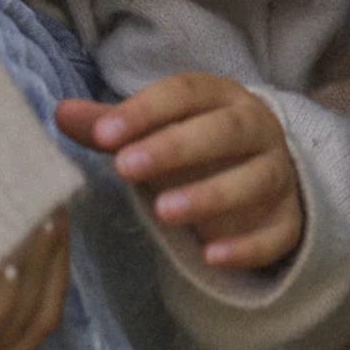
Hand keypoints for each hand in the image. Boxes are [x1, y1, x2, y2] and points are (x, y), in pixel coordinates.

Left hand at [56, 74, 302, 270]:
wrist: (263, 181)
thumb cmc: (198, 149)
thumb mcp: (157, 133)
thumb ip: (112, 126)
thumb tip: (60, 113)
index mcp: (222, 96)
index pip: (186, 92)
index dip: (145, 110)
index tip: (103, 135)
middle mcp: (257, 127)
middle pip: (225, 129)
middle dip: (175, 146)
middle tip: (125, 167)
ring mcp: (278, 173)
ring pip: (256, 178)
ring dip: (211, 194)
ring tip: (162, 213)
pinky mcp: (288, 219)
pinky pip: (276, 232)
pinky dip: (247, 246)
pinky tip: (211, 257)